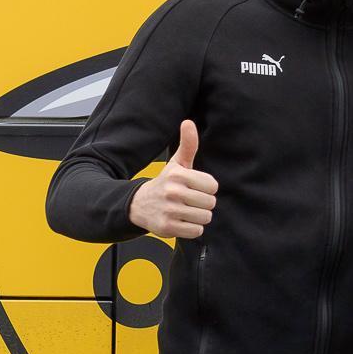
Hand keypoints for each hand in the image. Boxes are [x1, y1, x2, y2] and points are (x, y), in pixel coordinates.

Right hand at [127, 119, 217, 239]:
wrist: (139, 204)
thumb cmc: (165, 183)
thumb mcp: (176, 163)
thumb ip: (187, 145)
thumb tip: (188, 122)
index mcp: (178, 175)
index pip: (213, 186)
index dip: (206, 188)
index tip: (194, 187)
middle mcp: (173, 192)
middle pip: (210, 203)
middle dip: (203, 203)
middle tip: (189, 201)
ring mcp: (170, 211)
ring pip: (205, 218)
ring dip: (198, 216)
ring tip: (185, 211)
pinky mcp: (167, 227)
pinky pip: (196, 231)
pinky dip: (192, 228)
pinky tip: (181, 221)